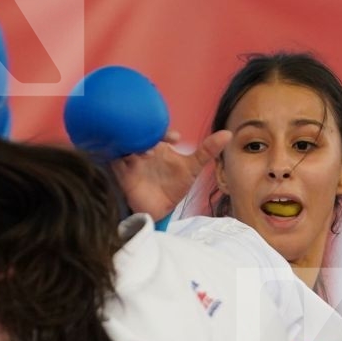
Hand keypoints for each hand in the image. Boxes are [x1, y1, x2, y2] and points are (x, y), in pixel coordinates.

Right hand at [109, 129, 229, 219]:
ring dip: (132, 145)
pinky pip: (114, 160)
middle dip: (144, 135)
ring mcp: (130, 160)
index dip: (164, 131)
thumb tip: (228, 133)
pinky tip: (128, 160)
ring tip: (145, 153)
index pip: (157, 129)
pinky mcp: (121, 173)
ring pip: (125, 143)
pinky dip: (118, 158)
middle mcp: (143, 149)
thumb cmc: (173, 187)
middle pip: (137, 132)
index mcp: (158, 144)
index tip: (176, 139)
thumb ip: (207, 151)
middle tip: (156, 145)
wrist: (158, 211)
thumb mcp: (192, 168)